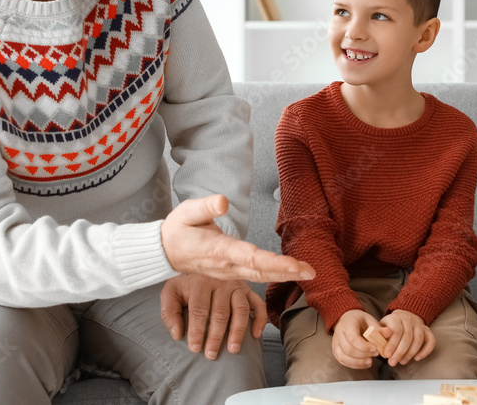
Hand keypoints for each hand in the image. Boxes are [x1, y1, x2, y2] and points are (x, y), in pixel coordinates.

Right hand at [160, 195, 314, 282]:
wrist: (165, 252)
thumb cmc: (178, 230)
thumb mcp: (186, 212)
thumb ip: (205, 206)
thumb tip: (223, 201)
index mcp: (218, 250)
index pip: (250, 257)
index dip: (273, 262)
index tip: (294, 265)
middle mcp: (226, 265)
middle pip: (261, 271)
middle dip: (287, 272)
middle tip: (311, 272)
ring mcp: (229, 272)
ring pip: (260, 276)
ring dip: (285, 275)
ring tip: (308, 273)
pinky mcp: (232, 273)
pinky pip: (256, 276)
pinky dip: (274, 275)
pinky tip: (291, 273)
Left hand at [160, 275, 264, 358]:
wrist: (202, 258)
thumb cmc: (186, 281)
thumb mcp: (171, 292)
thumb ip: (169, 312)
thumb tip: (177, 334)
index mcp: (200, 282)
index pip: (199, 310)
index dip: (197, 331)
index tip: (195, 348)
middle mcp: (221, 282)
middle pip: (220, 312)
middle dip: (216, 336)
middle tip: (211, 354)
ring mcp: (237, 285)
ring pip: (241, 309)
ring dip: (238, 330)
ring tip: (233, 348)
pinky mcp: (248, 289)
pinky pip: (259, 304)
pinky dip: (260, 319)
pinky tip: (256, 334)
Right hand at [331, 309, 381, 369]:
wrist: (347, 320)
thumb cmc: (359, 320)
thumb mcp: (370, 320)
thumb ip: (378, 328)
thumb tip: (389, 332)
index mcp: (347, 324)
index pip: (353, 338)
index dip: (364, 346)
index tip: (375, 348)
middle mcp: (339, 334)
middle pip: (349, 349)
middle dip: (363, 355)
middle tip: (375, 354)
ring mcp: (335, 344)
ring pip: (344, 357)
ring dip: (359, 362)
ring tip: (371, 361)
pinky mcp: (336, 351)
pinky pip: (343, 361)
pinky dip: (355, 365)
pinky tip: (365, 363)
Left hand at [379, 310, 434, 366]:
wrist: (403, 318)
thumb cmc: (390, 327)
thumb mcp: (381, 328)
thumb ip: (380, 334)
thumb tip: (378, 342)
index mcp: (396, 318)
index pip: (396, 330)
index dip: (392, 344)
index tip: (387, 355)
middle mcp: (409, 320)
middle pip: (407, 336)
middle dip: (400, 352)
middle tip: (393, 363)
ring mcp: (419, 325)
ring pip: (418, 339)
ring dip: (410, 353)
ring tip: (402, 362)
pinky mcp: (427, 331)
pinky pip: (431, 340)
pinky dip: (425, 350)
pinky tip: (417, 358)